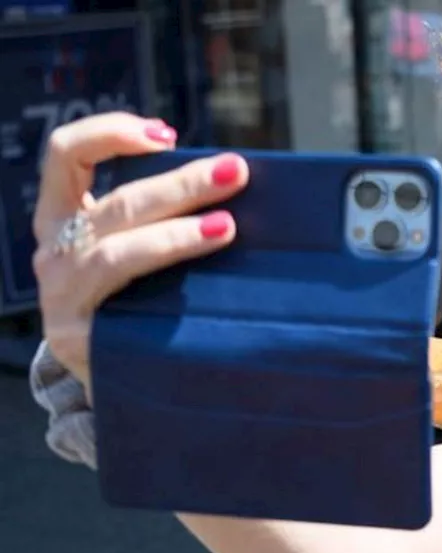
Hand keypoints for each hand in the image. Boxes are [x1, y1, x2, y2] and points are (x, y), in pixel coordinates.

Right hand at [32, 112, 248, 388]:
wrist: (112, 377)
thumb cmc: (134, 301)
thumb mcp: (132, 248)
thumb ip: (158, 215)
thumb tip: (231, 179)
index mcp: (62, 216)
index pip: (67, 154)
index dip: (111, 133)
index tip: (166, 135)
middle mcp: (54, 250)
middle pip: (117, 204)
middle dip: (181, 184)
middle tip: (234, 174)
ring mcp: (62, 294)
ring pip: (119, 251)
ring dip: (177, 234)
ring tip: (227, 228)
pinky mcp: (77, 336)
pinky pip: (122, 300)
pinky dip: (166, 283)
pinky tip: (202, 285)